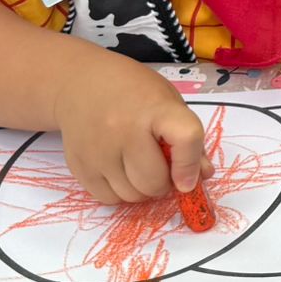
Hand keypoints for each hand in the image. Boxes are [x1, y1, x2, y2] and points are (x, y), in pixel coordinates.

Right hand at [52, 55, 208, 203]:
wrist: (80, 82)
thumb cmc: (131, 91)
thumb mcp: (167, 101)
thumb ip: (187, 137)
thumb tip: (202, 175)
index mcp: (155, 108)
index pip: (186, 138)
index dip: (190, 164)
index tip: (188, 179)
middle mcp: (123, 129)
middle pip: (154, 182)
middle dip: (164, 183)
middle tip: (160, 168)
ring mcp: (98, 150)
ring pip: (132, 196)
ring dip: (142, 190)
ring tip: (138, 166)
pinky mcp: (78, 165)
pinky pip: (109, 199)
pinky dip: (120, 193)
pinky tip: (119, 172)